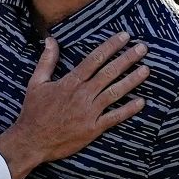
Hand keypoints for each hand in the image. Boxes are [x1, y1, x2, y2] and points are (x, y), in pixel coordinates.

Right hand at [0, 32, 149, 178]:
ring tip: (146, 69)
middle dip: (127, 58)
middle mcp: (82, 95)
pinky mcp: (93, 129)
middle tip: (143, 48)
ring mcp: (89, 112)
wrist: (32, 141)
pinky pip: (114, 117)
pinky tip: (141, 102)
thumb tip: (51, 39)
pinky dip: (128, 110)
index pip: (94, 59)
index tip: (124, 36)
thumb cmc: (33, 111)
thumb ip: (46, 60)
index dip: (111, 46)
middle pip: (109, 73)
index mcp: (70, 82)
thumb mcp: (36, 83)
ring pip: (115, 92)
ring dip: (132, 80)